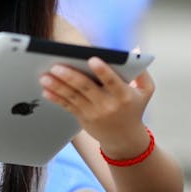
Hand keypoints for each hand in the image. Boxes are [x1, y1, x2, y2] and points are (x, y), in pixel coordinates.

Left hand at [39, 57, 153, 153]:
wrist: (125, 139)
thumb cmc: (134, 108)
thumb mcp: (146, 91)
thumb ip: (141, 72)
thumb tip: (134, 52)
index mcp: (124, 95)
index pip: (112, 81)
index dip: (102, 71)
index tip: (92, 59)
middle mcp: (108, 104)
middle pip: (86, 88)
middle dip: (70, 76)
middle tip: (56, 66)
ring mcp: (94, 113)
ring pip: (73, 97)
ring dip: (57, 86)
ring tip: (44, 76)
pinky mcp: (83, 118)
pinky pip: (67, 106)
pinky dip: (56, 98)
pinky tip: (45, 90)